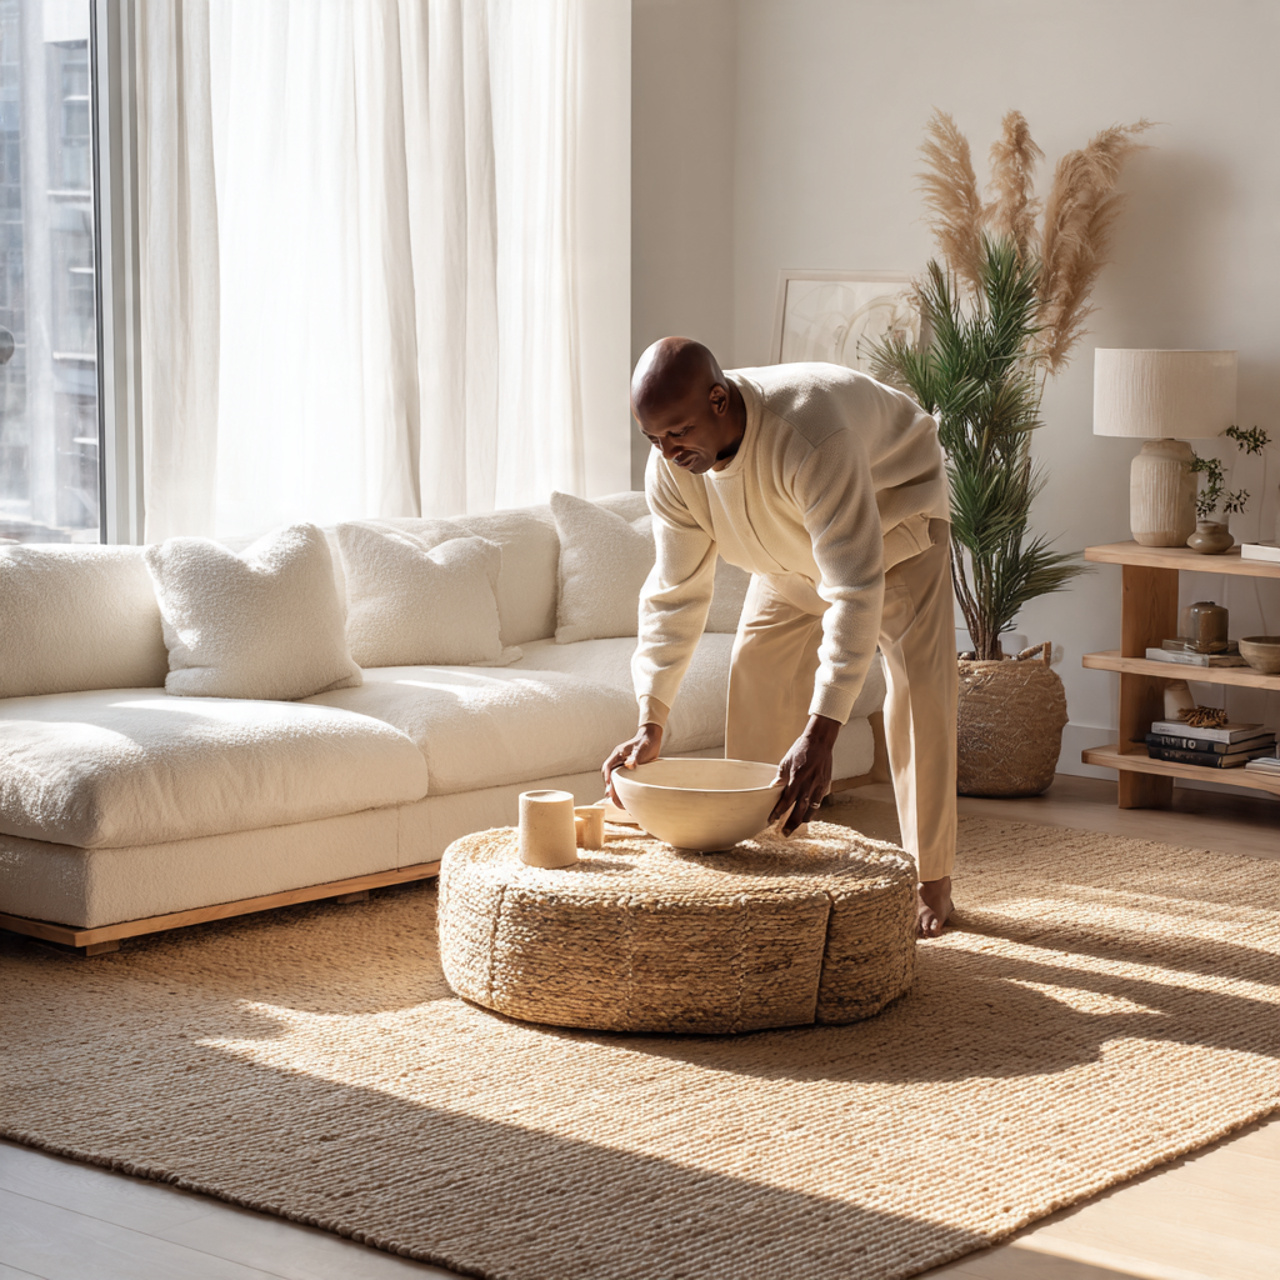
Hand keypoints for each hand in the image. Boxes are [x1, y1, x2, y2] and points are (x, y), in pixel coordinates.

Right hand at [602, 723, 663, 805]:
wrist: (652, 738)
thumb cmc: (646, 742)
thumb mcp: (641, 749)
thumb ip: (635, 757)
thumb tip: (630, 765)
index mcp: (617, 754)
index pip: (607, 767)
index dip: (606, 778)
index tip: (608, 788)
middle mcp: (618, 760)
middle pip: (609, 775)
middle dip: (610, 788)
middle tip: (612, 799)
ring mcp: (623, 765)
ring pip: (615, 779)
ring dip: (616, 790)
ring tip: (619, 803)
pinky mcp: (629, 770)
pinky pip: (623, 780)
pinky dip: (623, 789)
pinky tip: (627, 798)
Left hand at [769, 714, 838, 835]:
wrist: (820, 741)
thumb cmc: (801, 749)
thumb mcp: (786, 761)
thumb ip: (781, 777)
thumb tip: (772, 788)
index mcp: (797, 778)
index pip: (786, 800)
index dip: (778, 812)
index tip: (771, 821)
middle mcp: (809, 784)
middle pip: (800, 810)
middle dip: (791, 823)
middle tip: (784, 834)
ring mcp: (819, 785)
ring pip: (812, 808)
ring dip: (803, 818)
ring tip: (796, 825)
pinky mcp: (826, 784)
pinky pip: (819, 800)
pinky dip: (813, 807)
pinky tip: (808, 811)